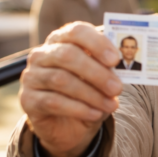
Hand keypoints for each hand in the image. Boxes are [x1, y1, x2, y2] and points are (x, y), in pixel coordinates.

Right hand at [19, 22, 122, 156]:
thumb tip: (129, 59)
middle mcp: (42, 54)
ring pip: (61, 80)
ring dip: (91, 94)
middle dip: (97, 73)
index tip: (116, 59)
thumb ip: (110, 66)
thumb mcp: (102, 78)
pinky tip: (95, 114)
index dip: (97, 43)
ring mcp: (31, 76)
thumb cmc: (88, 92)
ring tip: (111, 105)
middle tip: (118, 88)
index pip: (76, 31)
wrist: (69, 125)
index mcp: (61, 40)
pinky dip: (79, 109)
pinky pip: (53, 102)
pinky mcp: (28, 100)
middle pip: (68, 55)